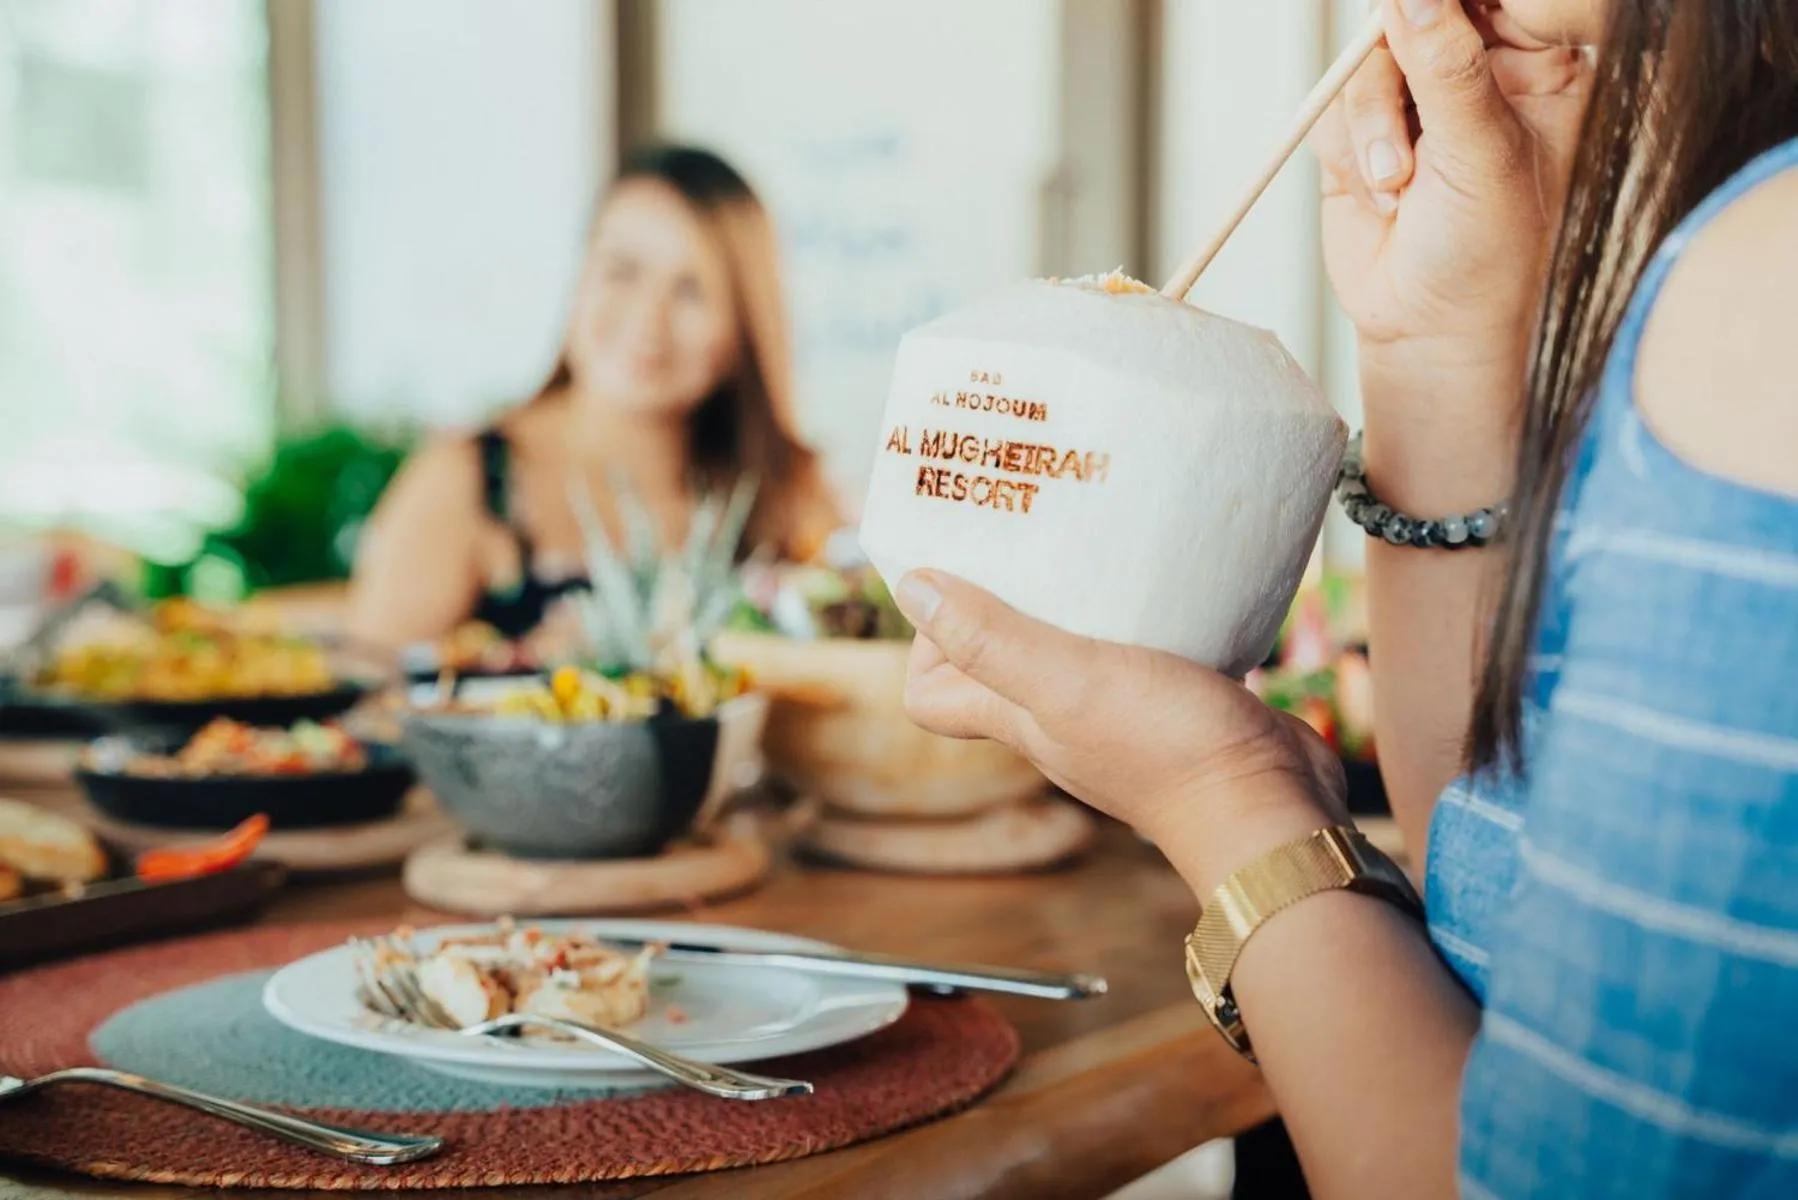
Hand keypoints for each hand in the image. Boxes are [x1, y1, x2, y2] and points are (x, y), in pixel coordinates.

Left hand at [894, 572, 1348, 893]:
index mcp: (1017, 719)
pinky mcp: (1175, 701)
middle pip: (997, 662)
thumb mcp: (1066, 682)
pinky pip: (1137, 649)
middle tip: (1026, 541)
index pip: (933, 693)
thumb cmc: (1165, 746)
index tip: (962, 585)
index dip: (930, 643)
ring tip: (1089, 547)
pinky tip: (1160, 580)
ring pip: (1069, 651)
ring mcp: (1116, 714)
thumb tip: (912, 589)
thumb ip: (991, 641)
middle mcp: (1056, 719)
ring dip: (1071, 602)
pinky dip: (1138, 614)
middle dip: (998, 600)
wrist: (1270, 804)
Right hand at [1315, 1, 1589, 371]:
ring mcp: (1417, 98)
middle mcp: (1476, 70)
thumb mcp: (1482, 154)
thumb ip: (1447, 67)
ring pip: (1365, 60)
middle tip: (1405, 129)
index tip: (1416, 14)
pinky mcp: (1365, 128)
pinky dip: (1347, 149)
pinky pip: (1332, 103)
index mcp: (1537, 63)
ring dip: (1371, 126)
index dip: (1449, 5)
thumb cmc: (1490, 256)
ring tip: (1397, 186)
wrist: (1429, 329)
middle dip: (1397, 74)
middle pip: (1413, 15)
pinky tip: (1380, 195)